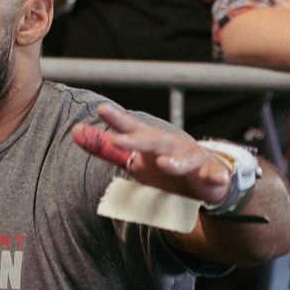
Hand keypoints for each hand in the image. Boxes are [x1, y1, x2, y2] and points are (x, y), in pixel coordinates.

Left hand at [72, 103, 234, 204]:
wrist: (206, 179)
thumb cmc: (165, 166)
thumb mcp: (134, 158)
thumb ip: (106, 148)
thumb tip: (74, 132)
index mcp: (152, 141)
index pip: (133, 128)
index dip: (117, 120)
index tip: (101, 110)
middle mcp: (172, 145)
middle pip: (154, 140)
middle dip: (137, 140)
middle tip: (117, 140)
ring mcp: (193, 159)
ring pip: (184, 158)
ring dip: (175, 161)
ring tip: (164, 164)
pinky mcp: (211, 174)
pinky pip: (213, 175)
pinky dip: (215, 176)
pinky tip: (215, 178)